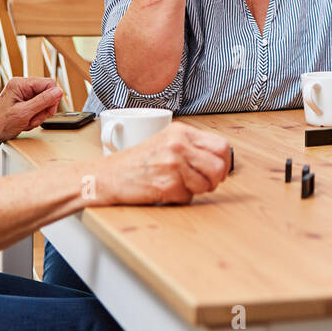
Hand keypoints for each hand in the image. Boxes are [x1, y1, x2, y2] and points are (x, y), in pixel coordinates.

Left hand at [0, 77, 62, 144]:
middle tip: (33, 119)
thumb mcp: (24, 113)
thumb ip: (43, 101)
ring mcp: (22, 95)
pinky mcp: (23, 104)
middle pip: (47, 94)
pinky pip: (37, 109)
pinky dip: (34, 119)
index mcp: (20, 84)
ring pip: (43, 104)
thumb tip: (59, 91)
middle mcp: (22, 87)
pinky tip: (25, 123)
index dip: (52, 98)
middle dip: (43, 110)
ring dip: (38, 116)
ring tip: (26, 122)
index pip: (49, 84)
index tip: (49, 111)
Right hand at [98, 122, 231, 204]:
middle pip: (219, 166)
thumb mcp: (165, 141)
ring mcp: (173, 164)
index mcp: (181, 131)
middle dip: (216, 179)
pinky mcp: (167, 184)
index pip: (221, 146)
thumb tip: (221, 160)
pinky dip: (180, 198)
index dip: (224, 162)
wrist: (107, 175)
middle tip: (206, 183)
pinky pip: (188, 197)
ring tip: (179, 185)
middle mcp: (179, 145)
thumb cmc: (136, 161)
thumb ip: (191, 146)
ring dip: (196, 190)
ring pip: (207, 184)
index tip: (218, 170)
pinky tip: (166, 190)